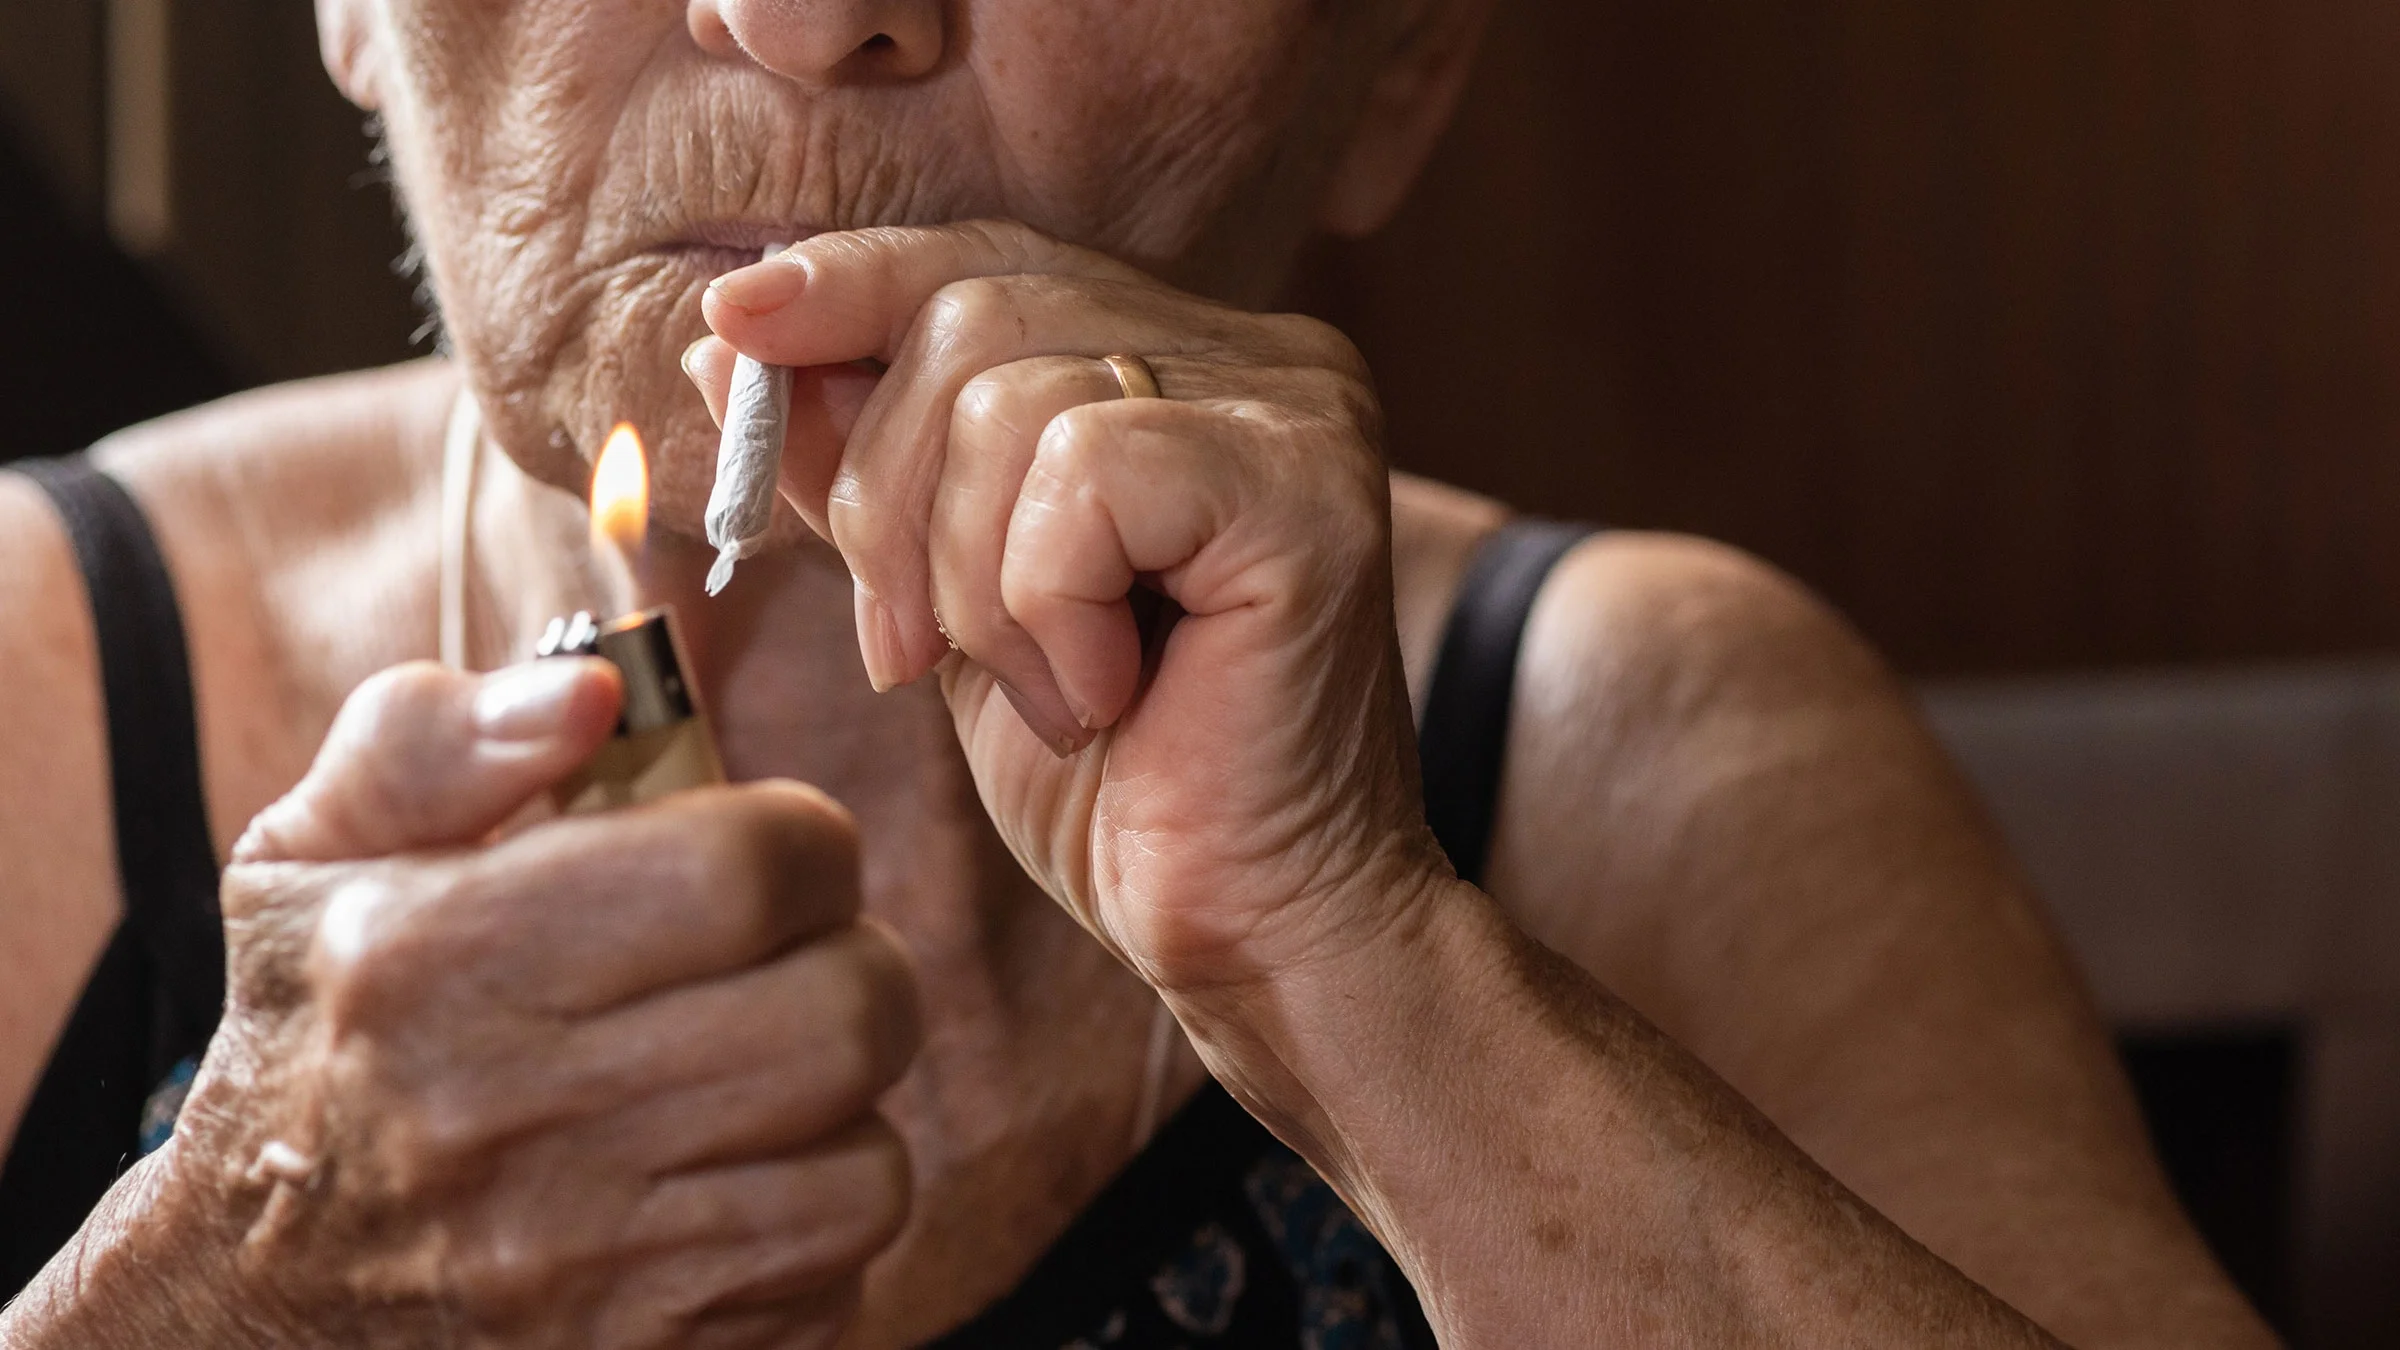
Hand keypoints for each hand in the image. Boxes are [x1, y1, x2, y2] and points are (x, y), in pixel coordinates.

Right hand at [146, 660, 916, 1347]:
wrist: (249, 1308)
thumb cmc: (317, 1044)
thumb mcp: (314, 864)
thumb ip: (435, 740)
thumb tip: (595, 687)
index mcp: (436, 964)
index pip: (749, 872)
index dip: (803, 843)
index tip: (772, 855)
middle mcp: (510, 1125)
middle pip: (847, 1015)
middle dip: (850, 966)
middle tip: (791, 962)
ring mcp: (585, 1273)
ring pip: (869, 1160)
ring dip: (840, 1108)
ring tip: (757, 1078)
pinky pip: (842, 1272)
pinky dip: (815, 1221)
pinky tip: (731, 1184)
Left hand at [689, 221, 1443, 1003]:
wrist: (1254, 936)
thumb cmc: (1118, 788)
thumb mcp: (948, 608)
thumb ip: (868, 471)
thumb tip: (736, 339)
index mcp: (1185, 364)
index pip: (986, 262)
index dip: (851, 284)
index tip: (733, 321)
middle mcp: (1260, 357)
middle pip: (976, 313)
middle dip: (887, 496)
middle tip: (909, 654)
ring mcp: (1298, 410)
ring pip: (1014, 397)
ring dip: (970, 582)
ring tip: (1047, 694)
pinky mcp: (1303, 486)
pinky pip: (1084, 473)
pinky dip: (1046, 604)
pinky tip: (1106, 695)